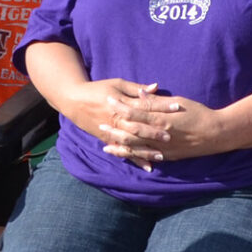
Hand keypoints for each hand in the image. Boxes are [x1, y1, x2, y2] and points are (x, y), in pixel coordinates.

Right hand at [56, 77, 174, 168]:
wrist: (74, 100)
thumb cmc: (97, 89)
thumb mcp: (117, 84)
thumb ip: (137, 88)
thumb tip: (156, 88)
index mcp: (121, 104)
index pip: (145, 105)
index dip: (162, 106)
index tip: (177, 107)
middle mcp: (117, 120)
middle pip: (139, 127)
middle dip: (155, 132)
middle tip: (172, 136)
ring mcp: (112, 132)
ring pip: (132, 143)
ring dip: (147, 150)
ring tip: (162, 155)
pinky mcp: (108, 140)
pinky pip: (124, 151)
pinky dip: (135, 159)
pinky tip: (148, 166)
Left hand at [97, 86, 227, 168]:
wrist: (216, 134)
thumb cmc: (198, 113)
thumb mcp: (178, 102)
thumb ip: (156, 101)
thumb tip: (138, 94)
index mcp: (162, 119)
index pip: (137, 112)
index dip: (121, 107)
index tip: (109, 101)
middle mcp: (160, 135)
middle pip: (132, 131)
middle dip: (115, 128)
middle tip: (100, 124)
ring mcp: (163, 148)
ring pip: (137, 148)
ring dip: (120, 145)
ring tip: (105, 144)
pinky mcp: (167, 156)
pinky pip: (146, 157)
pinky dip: (133, 157)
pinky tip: (123, 156)